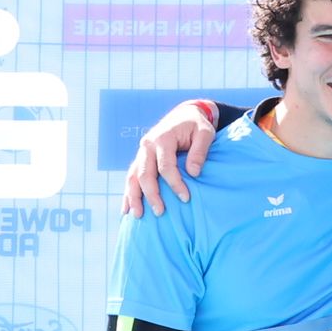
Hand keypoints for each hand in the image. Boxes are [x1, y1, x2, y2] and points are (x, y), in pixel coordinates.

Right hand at [119, 99, 223, 214]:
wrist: (184, 115)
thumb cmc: (196, 125)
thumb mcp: (205, 133)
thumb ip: (200, 151)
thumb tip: (194, 173)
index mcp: (163, 138)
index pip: (165, 166)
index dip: (175, 183)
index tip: (185, 198)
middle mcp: (147, 145)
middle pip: (144, 174)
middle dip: (151, 195)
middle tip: (160, 212)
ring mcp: (141, 152)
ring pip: (132, 177)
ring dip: (133, 197)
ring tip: (137, 216)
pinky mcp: (141, 158)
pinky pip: (131, 176)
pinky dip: (128, 193)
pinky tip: (126, 209)